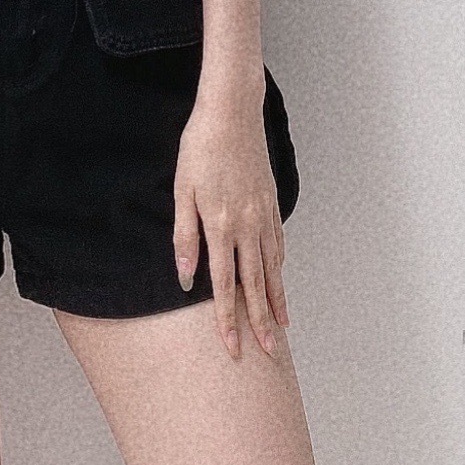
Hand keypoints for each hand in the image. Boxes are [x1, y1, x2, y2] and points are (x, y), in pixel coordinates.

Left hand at [172, 81, 289, 358]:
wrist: (232, 110)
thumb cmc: (200, 146)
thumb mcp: (181, 189)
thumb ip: (184, 236)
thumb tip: (185, 277)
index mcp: (220, 225)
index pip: (224, 285)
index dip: (228, 320)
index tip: (233, 348)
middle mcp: (246, 225)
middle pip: (255, 284)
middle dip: (261, 322)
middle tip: (269, 353)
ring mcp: (262, 213)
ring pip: (271, 266)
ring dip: (276, 299)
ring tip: (283, 326)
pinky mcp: (269, 200)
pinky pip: (276, 242)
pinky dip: (279, 265)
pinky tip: (278, 277)